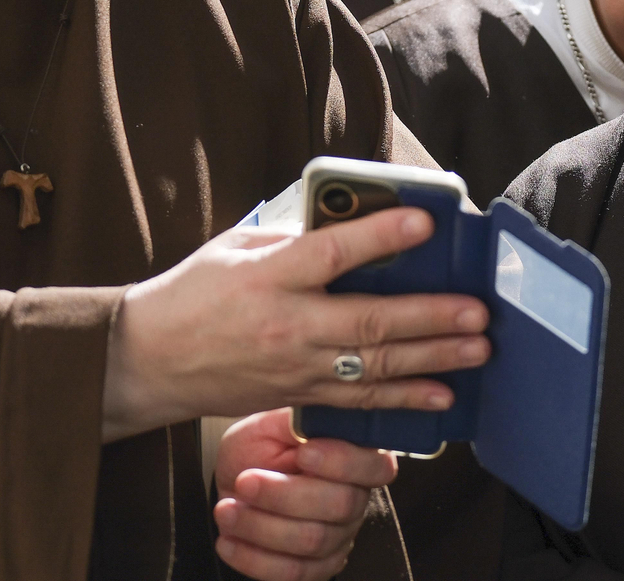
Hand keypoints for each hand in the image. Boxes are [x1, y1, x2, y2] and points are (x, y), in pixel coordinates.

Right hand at [102, 206, 489, 440]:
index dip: (381, 236)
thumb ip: (296, 239)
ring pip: (374, 367)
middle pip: (368, 322)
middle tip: (477, 310)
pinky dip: (403, 400)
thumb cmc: (192, 294)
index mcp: (269, 276)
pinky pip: (359, 401)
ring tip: (477, 348)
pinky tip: (441, 396)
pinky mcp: (298, 396)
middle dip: (431, 316)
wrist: (146, 362)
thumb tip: (356, 225)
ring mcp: (295, 368)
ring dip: (432, 360)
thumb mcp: (237, 247)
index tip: (425, 222)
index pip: (332, 253)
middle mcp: (287, 325)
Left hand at [213, 409, 395, 580]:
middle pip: (340, 505)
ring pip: (311, 541)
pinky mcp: (316, 567)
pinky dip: (253, 558)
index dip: (343, 462)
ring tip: (226, 508)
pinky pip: (291, 573)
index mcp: (358, 457)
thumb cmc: (260, 445)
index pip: (376, 466)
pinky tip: (228, 540)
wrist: (238, 477)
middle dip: (285, 495)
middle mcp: (356, 499)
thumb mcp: (273, 422)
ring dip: (260, 526)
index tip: (303, 453)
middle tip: (245, 481)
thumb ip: (298, 419)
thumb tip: (315, 416)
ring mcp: (339, 537)